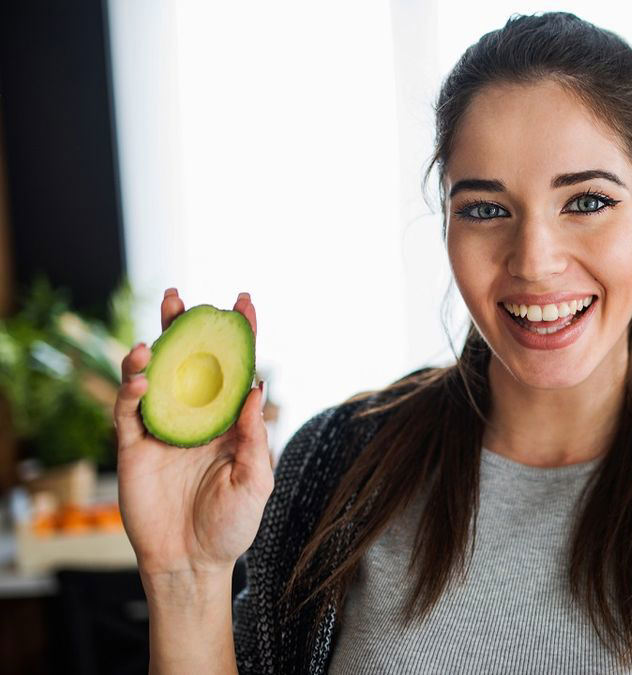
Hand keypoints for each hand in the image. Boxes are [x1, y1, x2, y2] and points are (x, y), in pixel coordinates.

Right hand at [114, 289, 272, 581]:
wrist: (193, 562)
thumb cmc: (232, 525)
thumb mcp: (256, 482)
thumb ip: (256, 437)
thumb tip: (258, 388)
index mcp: (230, 421)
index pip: (235, 368)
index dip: (238, 334)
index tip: (244, 301)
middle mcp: (195, 417)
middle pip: (186, 361)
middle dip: (181, 327)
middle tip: (178, 297)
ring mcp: (162, 430)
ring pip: (151, 379)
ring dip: (148, 354)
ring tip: (148, 341)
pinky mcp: (134, 448)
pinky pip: (128, 412)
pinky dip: (130, 391)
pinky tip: (139, 379)